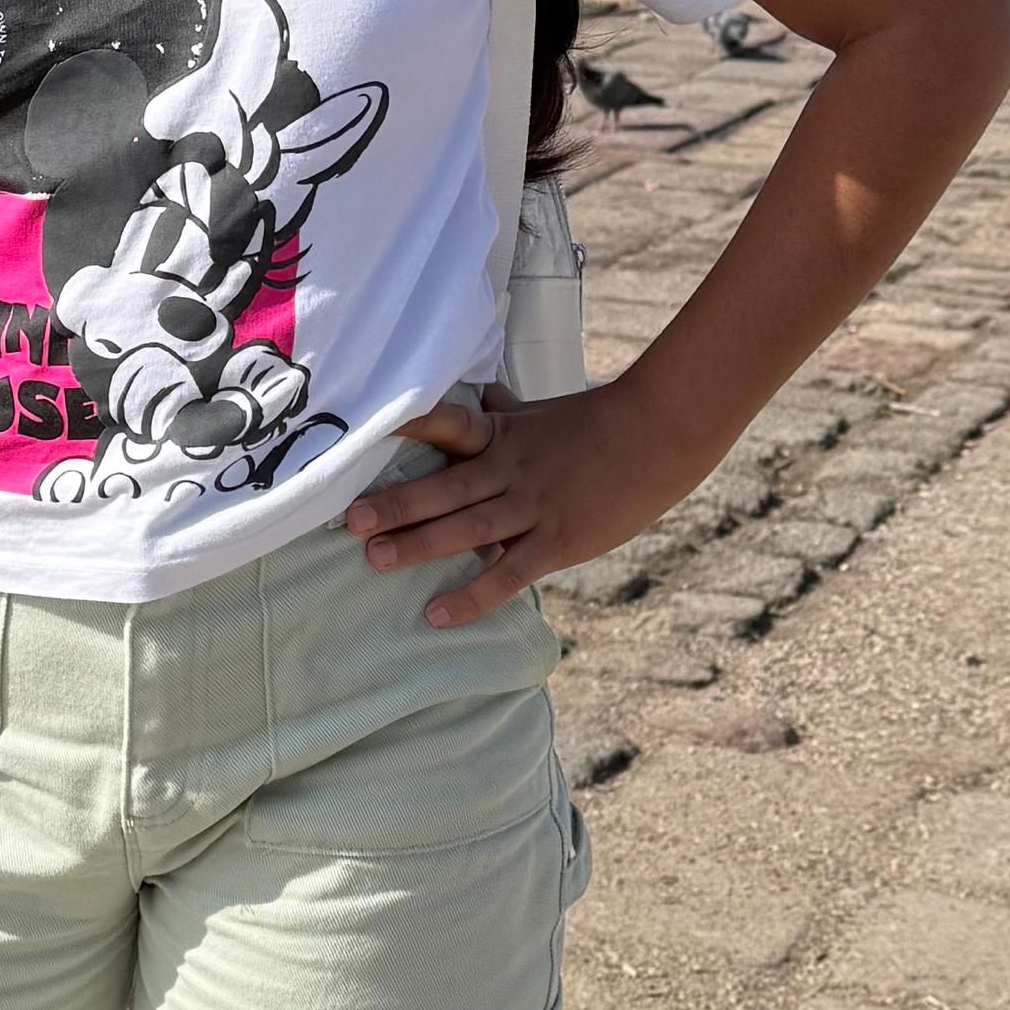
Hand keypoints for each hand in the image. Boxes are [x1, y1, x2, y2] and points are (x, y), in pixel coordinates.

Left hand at [345, 381, 710, 624]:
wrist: (661, 434)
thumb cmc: (600, 422)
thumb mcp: (544, 413)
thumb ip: (506, 413)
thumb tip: (480, 395)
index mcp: (503, 435)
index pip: (446, 426)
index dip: (405, 427)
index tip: (361, 431)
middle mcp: (510, 469)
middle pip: (445, 487)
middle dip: (395, 504)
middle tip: (348, 519)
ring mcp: (534, 506)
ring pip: (467, 528)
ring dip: (419, 544)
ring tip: (373, 557)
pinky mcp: (558, 541)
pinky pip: (508, 574)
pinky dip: (472, 595)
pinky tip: (437, 614)